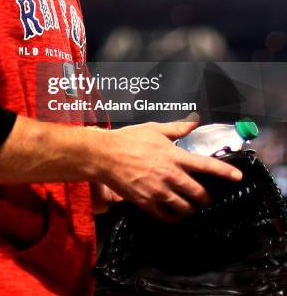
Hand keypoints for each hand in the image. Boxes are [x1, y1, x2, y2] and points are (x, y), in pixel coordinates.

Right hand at [96, 114, 242, 222]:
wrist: (105, 155)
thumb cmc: (129, 139)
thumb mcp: (154, 129)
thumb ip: (176, 128)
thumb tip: (192, 124)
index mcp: (174, 156)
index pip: (205, 165)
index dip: (224, 172)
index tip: (237, 177)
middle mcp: (170, 175)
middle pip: (199, 193)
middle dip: (206, 197)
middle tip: (204, 197)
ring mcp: (159, 191)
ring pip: (185, 208)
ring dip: (191, 208)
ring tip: (190, 206)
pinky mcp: (146, 203)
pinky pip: (167, 217)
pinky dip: (175, 218)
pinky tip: (175, 214)